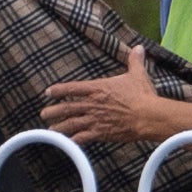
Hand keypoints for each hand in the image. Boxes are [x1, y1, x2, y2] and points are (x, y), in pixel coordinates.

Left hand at [37, 48, 178, 149]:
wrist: (148, 116)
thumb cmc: (142, 95)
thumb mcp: (137, 74)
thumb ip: (134, 61)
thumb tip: (139, 47)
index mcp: (98, 88)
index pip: (72, 88)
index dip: (58, 90)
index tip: (48, 92)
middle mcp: (92, 103)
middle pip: (66, 107)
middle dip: (53, 111)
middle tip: (44, 114)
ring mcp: (94, 119)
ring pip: (70, 123)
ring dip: (59, 127)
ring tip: (50, 130)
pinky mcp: (100, 132)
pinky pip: (82, 138)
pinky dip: (73, 142)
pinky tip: (66, 144)